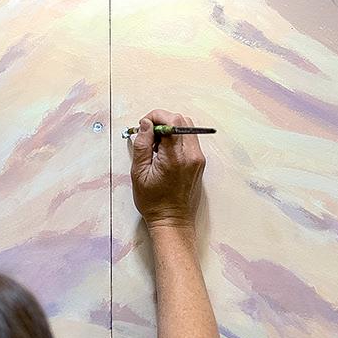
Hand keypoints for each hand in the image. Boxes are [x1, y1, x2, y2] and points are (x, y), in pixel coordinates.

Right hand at [129, 108, 206, 227]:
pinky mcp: (199, 163)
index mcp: (174, 157)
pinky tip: (165, 152)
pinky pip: (189, 140)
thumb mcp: (138, 173)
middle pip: (182, 120)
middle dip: (163, 120)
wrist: (173, 221)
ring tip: (156, 144)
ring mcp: (198, 159)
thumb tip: (145, 124)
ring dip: (171, 128)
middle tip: (148, 133)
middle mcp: (191, 155)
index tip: (144, 124)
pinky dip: (177, 138)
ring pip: (187, 128)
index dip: (155, 117)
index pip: (171, 121)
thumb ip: (142, 145)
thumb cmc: (154, 202)